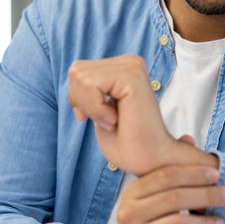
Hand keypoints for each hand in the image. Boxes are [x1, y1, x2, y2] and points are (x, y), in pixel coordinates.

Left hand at [68, 55, 188, 175]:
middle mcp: (129, 62)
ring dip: (92, 109)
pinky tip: (117, 119)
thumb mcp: (98, 109)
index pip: (77, 70)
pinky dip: (97, 110)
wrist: (150, 161)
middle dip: (82, 102)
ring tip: (114, 121)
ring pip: (81, 78)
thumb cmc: (126, 143)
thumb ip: (88, 87)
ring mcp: (132, 66)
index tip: (100, 117)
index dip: (78, 99)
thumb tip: (74, 71)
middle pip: (76, 71)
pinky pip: (92, 85)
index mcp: (122, 67)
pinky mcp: (132, 76)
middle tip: (109, 121)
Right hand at [102, 164, 224, 223]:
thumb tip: (188, 139)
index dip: (192, 173)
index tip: (217, 174)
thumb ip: (169, 172)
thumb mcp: (151, 198)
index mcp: (132, 194)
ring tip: (222, 222)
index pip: (164, 176)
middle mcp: (128, 214)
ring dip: (205, 222)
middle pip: (173, 198)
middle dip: (206, 195)